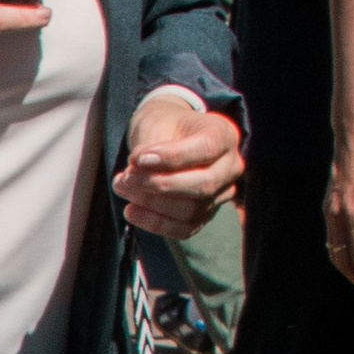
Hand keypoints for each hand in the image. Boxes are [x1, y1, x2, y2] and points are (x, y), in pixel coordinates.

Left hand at [116, 94, 242, 239]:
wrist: (169, 136)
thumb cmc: (164, 127)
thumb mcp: (156, 124)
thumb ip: (150, 146)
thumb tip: (136, 169)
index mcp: (224, 135)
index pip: (205, 149)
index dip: (171, 157)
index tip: (137, 159)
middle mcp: (230, 166)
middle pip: (203, 185)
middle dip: (158, 185)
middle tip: (125, 178)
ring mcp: (222, 193)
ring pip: (192, 210)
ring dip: (152, 204)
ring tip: (122, 188)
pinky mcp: (207, 214)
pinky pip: (185, 228)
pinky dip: (155, 223)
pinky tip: (131, 211)